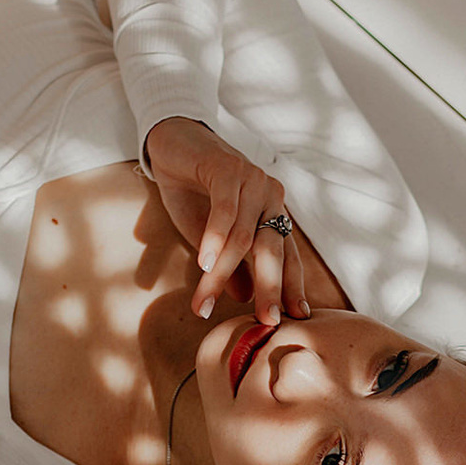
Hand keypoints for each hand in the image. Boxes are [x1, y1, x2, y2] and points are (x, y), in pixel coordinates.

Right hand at [143, 117, 308, 324]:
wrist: (171, 143)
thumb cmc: (192, 190)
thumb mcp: (209, 237)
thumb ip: (230, 264)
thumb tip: (243, 298)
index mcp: (271, 212)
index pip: (286, 255)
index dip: (291, 286)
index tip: (295, 319)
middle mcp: (270, 196)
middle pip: (273, 250)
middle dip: (270, 288)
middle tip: (265, 321)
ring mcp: (252, 180)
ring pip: (243, 237)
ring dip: (221, 274)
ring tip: (203, 302)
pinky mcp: (229, 168)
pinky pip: (226, 210)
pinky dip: (215, 239)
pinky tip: (205, 263)